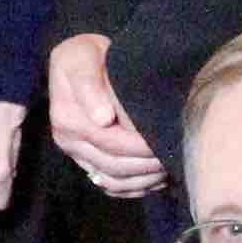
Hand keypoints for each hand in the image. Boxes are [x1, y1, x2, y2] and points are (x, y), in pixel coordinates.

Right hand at [48, 34, 161, 198]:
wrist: (81, 60)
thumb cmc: (87, 54)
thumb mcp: (83, 57)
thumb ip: (90, 84)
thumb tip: (103, 120)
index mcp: (67, 119)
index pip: (111, 143)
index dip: (141, 147)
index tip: (165, 141)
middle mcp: (68, 141)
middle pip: (114, 166)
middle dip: (147, 165)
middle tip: (174, 156)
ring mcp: (77, 155)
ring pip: (113, 181)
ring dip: (143, 180)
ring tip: (169, 166)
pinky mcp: (86, 162)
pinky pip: (111, 186)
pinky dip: (135, 188)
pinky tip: (156, 178)